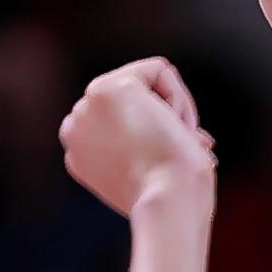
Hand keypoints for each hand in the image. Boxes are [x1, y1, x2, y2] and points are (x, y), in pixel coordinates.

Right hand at [55, 58, 214, 217]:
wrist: (169, 202)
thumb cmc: (175, 196)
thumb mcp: (154, 174)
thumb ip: (151, 151)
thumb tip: (195, 138)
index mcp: (81, 151)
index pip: (125, 122)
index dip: (158, 135)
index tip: (173, 157)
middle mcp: (75, 126)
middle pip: (134, 100)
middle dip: (165, 120)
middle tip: (180, 150)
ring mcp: (87, 105)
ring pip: (145, 82)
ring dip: (173, 111)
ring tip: (178, 141)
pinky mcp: (109, 89)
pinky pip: (158, 70)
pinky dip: (179, 96)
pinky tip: (175, 126)